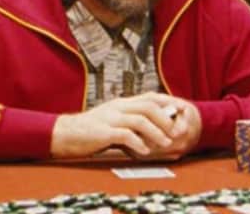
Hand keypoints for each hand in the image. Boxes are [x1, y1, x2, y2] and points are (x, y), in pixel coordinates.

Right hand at [50, 92, 192, 158]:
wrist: (66, 133)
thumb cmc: (92, 130)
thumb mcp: (113, 120)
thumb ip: (131, 122)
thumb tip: (155, 130)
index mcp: (122, 103)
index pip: (150, 97)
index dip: (169, 102)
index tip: (183, 111)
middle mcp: (118, 107)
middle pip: (148, 106)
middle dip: (166, 119)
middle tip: (177, 132)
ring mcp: (110, 118)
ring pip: (139, 120)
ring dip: (156, 132)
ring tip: (165, 144)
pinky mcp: (103, 131)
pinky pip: (124, 135)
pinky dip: (137, 143)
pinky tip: (144, 151)